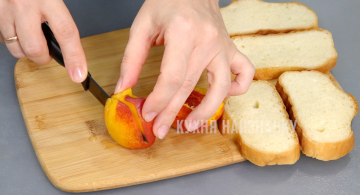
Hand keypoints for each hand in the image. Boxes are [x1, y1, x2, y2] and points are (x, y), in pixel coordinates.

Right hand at [0, 0, 86, 82]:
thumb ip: (57, 12)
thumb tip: (65, 39)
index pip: (66, 32)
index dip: (74, 57)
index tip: (79, 74)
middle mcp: (23, 5)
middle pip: (35, 49)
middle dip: (42, 56)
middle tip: (47, 50)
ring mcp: (3, 9)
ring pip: (15, 47)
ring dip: (24, 47)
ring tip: (28, 33)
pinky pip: (0, 37)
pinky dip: (9, 37)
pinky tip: (14, 25)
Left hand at [115, 0, 254, 138]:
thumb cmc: (167, 1)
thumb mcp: (143, 25)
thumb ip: (132, 58)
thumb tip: (123, 88)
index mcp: (183, 32)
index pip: (173, 77)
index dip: (158, 100)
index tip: (148, 113)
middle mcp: (208, 40)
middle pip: (190, 86)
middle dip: (172, 112)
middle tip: (160, 129)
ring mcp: (223, 45)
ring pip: (222, 87)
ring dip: (206, 111)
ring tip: (190, 124)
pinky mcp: (231, 48)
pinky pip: (245, 72)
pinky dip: (237, 88)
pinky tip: (222, 95)